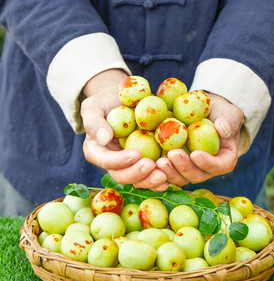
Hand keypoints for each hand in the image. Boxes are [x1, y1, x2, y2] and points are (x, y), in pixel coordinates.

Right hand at [81, 69, 168, 190]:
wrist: (124, 100)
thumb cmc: (106, 101)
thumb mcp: (94, 106)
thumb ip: (94, 122)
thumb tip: (104, 138)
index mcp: (97, 152)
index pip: (106, 161)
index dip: (120, 161)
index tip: (136, 154)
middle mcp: (113, 163)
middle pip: (122, 176)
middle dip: (137, 174)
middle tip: (151, 165)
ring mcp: (130, 165)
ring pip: (138, 180)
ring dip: (150, 181)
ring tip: (164, 175)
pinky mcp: (145, 162)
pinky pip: (152, 175)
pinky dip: (162, 177)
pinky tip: (171, 175)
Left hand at [156, 93, 243, 185]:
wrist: (205, 113)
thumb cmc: (221, 113)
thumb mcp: (230, 113)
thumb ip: (229, 121)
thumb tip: (223, 129)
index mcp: (224, 160)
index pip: (218, 166)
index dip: (207, 163)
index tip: (196, 154)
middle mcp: (206, 169)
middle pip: (196, 175)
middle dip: (184, 167)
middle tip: (172, 155)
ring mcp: (189, 169)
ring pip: (180, 178)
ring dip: (169, 172)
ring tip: (159, 161)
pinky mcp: (174, 166)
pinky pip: (166, 173)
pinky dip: (158, 170)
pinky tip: (149, 163)